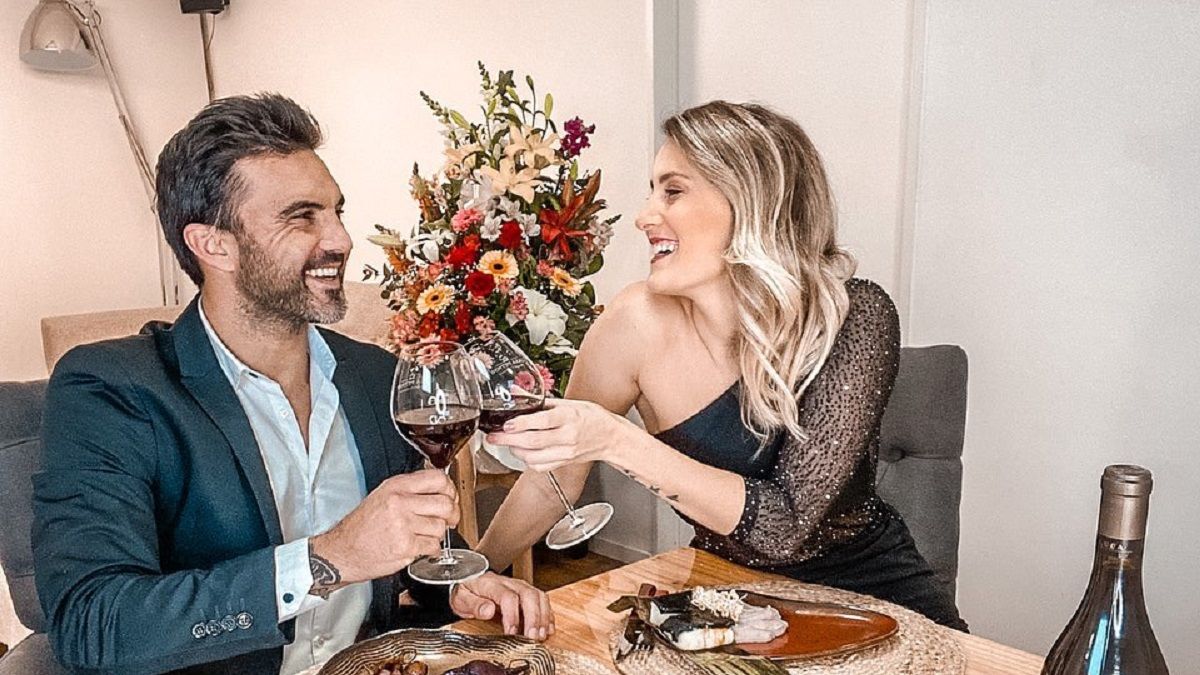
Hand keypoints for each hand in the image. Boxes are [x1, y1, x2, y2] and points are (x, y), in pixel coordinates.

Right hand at [310, 469, 458, 589]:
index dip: (450, 490)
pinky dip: (431, 549)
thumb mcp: (382, 496)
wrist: (342, 551)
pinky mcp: (405, 546)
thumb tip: (440, 491)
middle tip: (449, 520)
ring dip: (437, 534)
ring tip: (424, 535)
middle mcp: (400, 502)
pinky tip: (419, 547)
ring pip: (441, 527)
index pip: (438, 479)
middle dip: (452, 515)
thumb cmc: (361, 527)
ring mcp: (403, 524)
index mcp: (396, 486)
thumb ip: (410, 490)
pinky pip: (433, 546)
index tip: (451, 498)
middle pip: (445, 504)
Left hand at [450, 573, 553, 640]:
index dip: (512, 616)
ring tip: (541, 635)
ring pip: (539, 596)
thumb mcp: (461, 598)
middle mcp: (509, 583)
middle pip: (529, 595)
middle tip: (533, 637)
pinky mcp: (526, 592)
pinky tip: (547, 628)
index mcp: (492, 584)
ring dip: (543, 617)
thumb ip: (474, 604)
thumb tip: (488, 610)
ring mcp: (520, 586)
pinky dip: (547, 615)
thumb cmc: (466, 591)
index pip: (508, 597)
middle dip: (534, 618)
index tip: (511, 632)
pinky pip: (542, 600)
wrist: (468, 580)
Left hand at [485, 398, 635, 471]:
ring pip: (534, 457)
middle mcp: (568, 437)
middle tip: (493, 437)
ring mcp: (566, 453)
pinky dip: (526, 460)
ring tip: (504, 442)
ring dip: (514, 451)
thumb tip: (517, 392)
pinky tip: (521, 451)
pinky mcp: (563, 463)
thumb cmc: (591, 417)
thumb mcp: (569, 403)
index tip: (507, 424)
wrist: (610, 437)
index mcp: (570, 417)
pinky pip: (539, 466)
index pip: (544, 422)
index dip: (523, 424)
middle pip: (534, 442)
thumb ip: (541, 400)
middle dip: (509, 440)